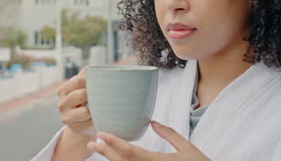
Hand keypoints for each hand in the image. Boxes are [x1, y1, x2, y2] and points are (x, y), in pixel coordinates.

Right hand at [57, 65, 96, 138]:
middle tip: (101, 94)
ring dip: (94, 108)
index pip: (77, 81)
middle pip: (81, 94)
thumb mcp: (83, 88)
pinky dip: (95, 119)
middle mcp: (62, 103)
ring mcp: (66, 117)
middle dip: (93, 94)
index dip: (90, 79)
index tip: (100, 80)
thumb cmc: (85, 102)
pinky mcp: (74, 128)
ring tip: (99, 106)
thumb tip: (89, 68)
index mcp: (63, 90)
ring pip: (85, 111)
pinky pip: (89, 122)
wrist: (83, 124)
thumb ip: (85, 77)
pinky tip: (97, 117)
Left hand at [87, 121, 209, 160]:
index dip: (114, 143)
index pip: (131, 152)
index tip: (101, 135)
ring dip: (110, 159)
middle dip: (106, 152)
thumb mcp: (188, 148)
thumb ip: (170, 134)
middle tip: (92, 142)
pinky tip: (114, 159)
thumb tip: (153, 122)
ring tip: (98, 149)